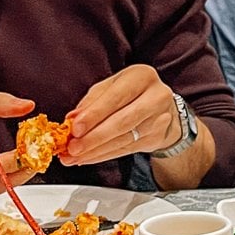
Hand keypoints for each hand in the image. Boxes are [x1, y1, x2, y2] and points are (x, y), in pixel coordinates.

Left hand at [61, 64, 182, 165]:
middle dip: (94, 137)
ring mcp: (160, 120)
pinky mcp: (157, 138)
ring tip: (74, 157)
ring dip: (96, 150)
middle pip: (122, 122)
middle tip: (72, 148)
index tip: (75, 129)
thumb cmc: (131, 93)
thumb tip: (72, 119)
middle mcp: (156, 97)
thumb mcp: (111, 87)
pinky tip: (88, 158)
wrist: (163, 107)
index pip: (115, 98)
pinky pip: (126, 149)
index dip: (94, 115)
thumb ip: (92, 101)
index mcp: (142, 76)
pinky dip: (104, 155)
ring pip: (124, 139)